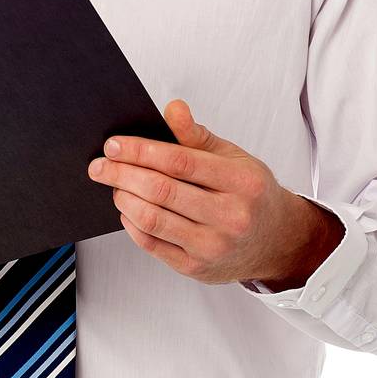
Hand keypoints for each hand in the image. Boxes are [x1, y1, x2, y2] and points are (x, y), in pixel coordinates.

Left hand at [86, 99, 343, 287]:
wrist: (277, 241)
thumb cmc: (250, 193)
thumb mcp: (234, 158)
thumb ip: (197, 135)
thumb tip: (172, 108)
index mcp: (242, 182)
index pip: (180, 162)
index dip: (140, 151)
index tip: (113, 145)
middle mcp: (231, 217)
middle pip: (161, 191)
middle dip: (122, 174)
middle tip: (99, 165)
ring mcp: (213, 247)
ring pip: (152, 219)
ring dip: (123, 198)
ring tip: (112, 184)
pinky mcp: (196, 269)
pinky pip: (151, 244)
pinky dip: (131, 223)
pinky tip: (126, 208)